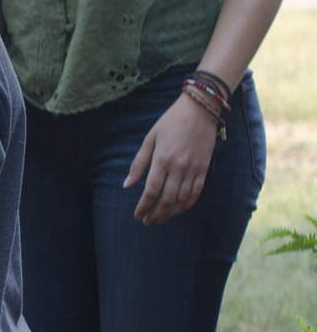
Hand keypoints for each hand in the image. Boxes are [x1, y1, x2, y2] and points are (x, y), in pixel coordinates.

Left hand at [125, 91, 219, 224]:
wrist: (200, 110)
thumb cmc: (171, 122)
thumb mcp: (150, 139)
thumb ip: (139, 163)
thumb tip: (127, 184)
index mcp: (163, 159)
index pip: (151, 191)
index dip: (143, 206)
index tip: (137, 215)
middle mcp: (179, 167)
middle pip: (167, 199)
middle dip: (156, 214)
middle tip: (147, 221)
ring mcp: (194, 169)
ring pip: (182, 199)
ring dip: (170, 213)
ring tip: (160, 219)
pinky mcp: (204, 168)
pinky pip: (196, 192)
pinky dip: (187, 204)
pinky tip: (178, 210)